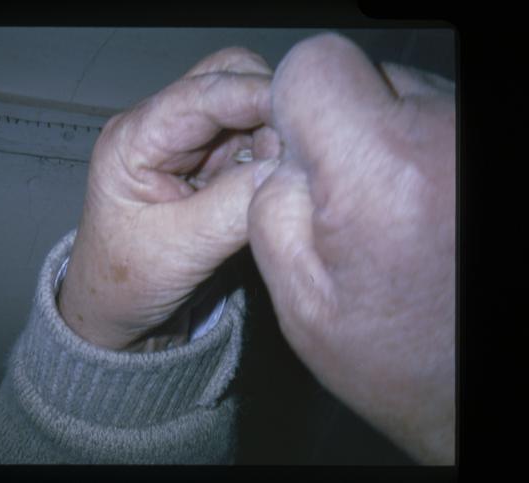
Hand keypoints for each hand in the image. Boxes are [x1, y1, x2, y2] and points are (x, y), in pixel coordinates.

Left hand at [59, 48, 281, 351]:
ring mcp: (189, 143)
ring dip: (277, 133)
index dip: (256, 95)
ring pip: (250, 106)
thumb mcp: (179, 250)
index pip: (203, 92)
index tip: (303, 113)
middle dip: (270, 107)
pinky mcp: (212, 164)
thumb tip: (291, 169)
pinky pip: (256, 139)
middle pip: (230, 79)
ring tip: (288, 179)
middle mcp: (162, 127)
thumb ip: (234, 207)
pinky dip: (275, 154)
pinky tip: (282, 183)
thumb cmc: (127, 283)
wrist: (116, 311)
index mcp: (135, 138)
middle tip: (295, 156)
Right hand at [248, 34, 454, 462]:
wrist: (478, 387)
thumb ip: (269, 205)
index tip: (300, 150)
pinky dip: (420, 153)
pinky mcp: (496, 149)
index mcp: (381, 174)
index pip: (316, 64)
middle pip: (363, 74)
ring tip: (394, 216)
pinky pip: (439, 121)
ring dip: (385, 142)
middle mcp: (448, 139)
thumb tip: (285, 154)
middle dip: (342, 127)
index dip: (293, 102)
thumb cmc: (394, 358)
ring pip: (404, 95)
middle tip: (350, 202)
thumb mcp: (300, 297)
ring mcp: (481, 140)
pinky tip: (423, 212)